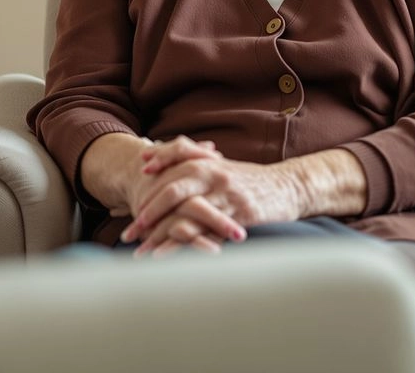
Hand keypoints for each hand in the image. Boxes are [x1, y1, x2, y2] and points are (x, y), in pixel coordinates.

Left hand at [122, 137, 302, 255]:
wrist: (287, 186)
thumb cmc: (245, 178)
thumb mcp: (215, 163)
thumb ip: (184, 157)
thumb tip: (148, 157)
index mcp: (204, 160)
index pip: (169, 166)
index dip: (148, 183)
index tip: (127, 205)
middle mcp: (212, 174)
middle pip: (173, 190)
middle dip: (148, 212)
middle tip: (129, 232)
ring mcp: (225, 195)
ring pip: (187, 214)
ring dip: (162, 235)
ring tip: (143, 253)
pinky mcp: (238, 216)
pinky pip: (207, 232)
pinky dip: (187, 246)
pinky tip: (172, 258)